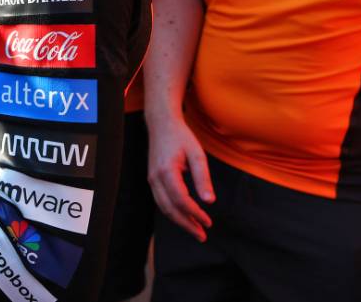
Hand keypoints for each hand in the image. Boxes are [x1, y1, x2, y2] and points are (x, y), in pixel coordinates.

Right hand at [147, 114, 214, 241]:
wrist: (161, 123)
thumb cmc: (180, 137)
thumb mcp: (197, 154)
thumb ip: (203, 178)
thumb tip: (209, 201)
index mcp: (167, 172)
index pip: (181, 200)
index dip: (195, 214)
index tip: (208, 222)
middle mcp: (155, 178)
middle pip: (169, 209)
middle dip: (186, 224)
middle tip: (202, 235)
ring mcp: (151, 179)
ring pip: (163, 207)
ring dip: (179, 221)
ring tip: (195, 229)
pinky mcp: (152, 179)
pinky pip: (161, 201)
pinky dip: (172, 212)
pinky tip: (184, 215)